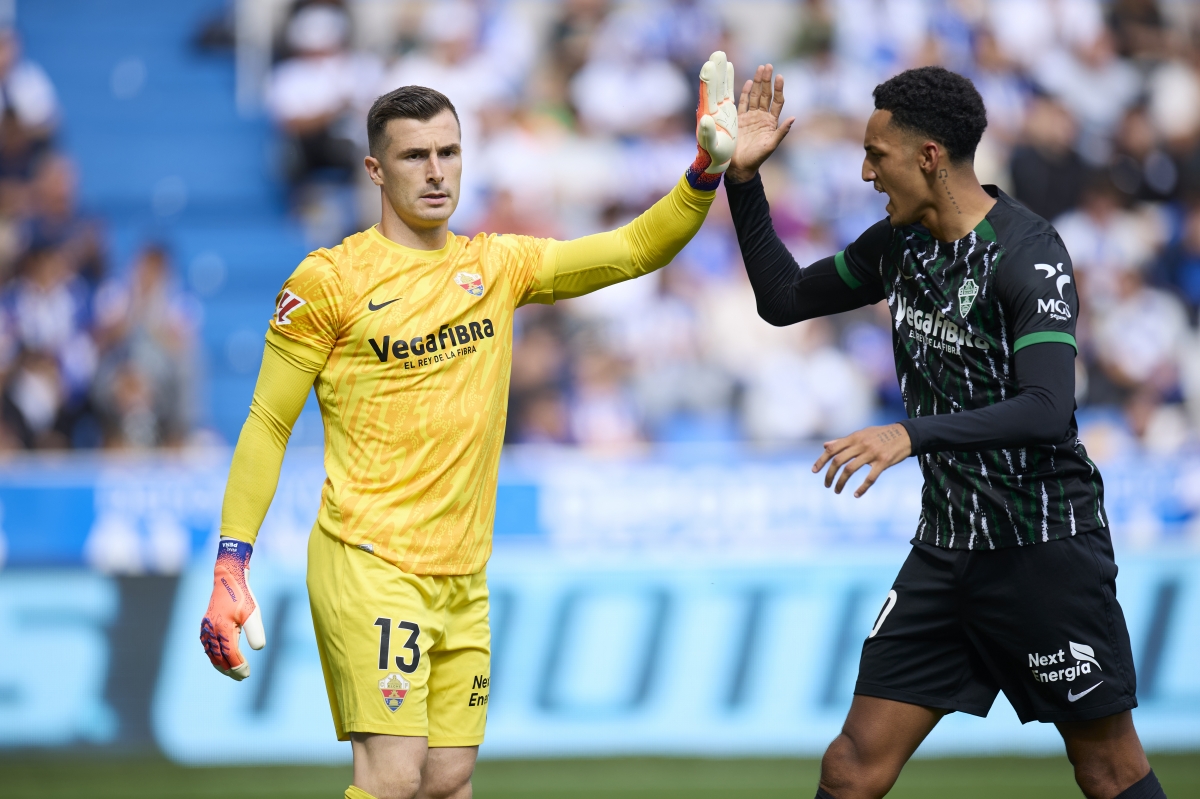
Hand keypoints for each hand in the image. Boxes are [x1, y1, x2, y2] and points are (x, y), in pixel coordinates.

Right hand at [200, 538, 265, 679]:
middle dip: (230, 670)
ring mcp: (207, 628)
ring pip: (211, 652)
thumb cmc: (242, 596)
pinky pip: (207, 645)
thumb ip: (255, 631)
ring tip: (230, 672)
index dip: (238, 666)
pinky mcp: (206, 624)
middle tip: (241, 677)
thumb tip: (258, 649)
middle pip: (219, 657)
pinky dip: (213, 654)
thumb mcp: (253, 612)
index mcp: (223, 630)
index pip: (230, 655)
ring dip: (220, 664)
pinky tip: (219, 657)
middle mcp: (212, 631)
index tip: (246, 674)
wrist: (228, 578)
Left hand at [685, 50, 736, 189]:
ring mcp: (723, 111)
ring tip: (726, 58)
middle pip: (718, 85)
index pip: (710, 91)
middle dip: (719, 70)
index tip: (710, 62)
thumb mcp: (710, 145)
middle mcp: (715, 110)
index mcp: (710, 114)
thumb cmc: (713, 156)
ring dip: (727, 74)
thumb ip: (706, 132)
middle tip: (718, 53)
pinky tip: (735, 74)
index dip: (711, 77)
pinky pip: (735, 96)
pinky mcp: (730, 115)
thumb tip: (704, 118)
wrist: (717, 163)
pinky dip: (734, 84)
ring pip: (726, 88)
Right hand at [726, 64, 795, 183]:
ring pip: (754, 96)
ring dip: (758, 82)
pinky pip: (742, 103)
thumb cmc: (757, 158)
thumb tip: (794, 118)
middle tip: (768, 66)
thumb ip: (782, 132)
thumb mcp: (771, 145)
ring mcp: (750, 117)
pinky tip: (748, 82)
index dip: (778, 89)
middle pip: (765, 95)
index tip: (779, 77)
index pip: (777, 101)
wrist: (739, 166)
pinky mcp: (739, 119)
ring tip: (760, 68)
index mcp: (771, 122)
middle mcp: (762, 116)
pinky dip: (745, 92)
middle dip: (767, 80)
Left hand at [813, 423, 911, 497]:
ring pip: (850, 470)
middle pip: (838, 461)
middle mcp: (861, 444)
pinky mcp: (883, 462)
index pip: (832, 449)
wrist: (905, 434)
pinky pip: (870, 478)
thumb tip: (825, 446)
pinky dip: (862, 488)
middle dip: (829, 475)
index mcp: (854, 437)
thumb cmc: (881, 435)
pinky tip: (856, 494)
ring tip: (836, 490)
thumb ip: (843, 441)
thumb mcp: (861, 434)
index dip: (821, 460)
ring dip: (841, 482)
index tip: (814, 471)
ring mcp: (872, 453)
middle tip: (827, 485)